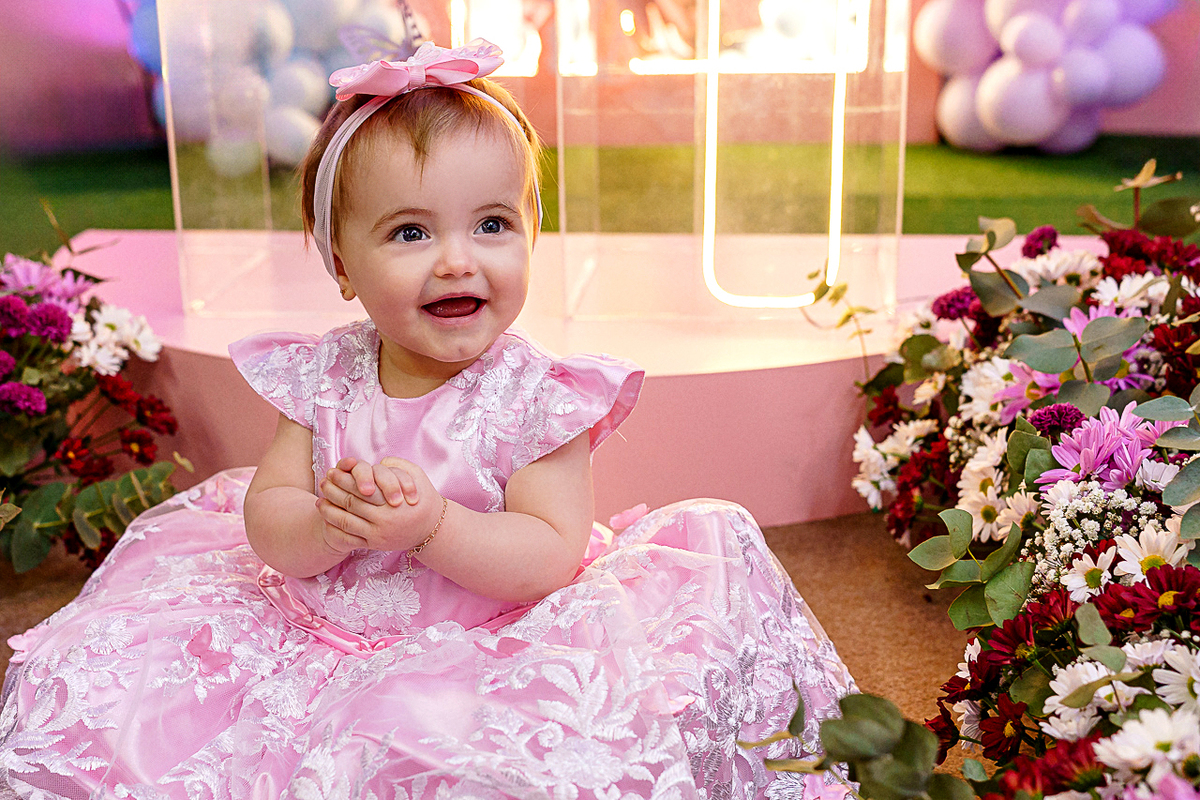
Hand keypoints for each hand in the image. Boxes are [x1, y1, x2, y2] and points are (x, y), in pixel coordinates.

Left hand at [317, 458, 441, 551]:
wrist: (432, 529)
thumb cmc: (424, 498)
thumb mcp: (417, 475)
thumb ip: (397, 466)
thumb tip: (377, 463)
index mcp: (393, 502)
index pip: (361, 489)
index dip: (344, 480)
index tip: (334, 471)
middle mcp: (384, 520)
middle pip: (351, 503)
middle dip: (333, 491)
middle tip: (323, 482)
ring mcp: (378, 535)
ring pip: (346, 521)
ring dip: (329, 510)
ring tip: (319, 500)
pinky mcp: (375, 545)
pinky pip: (349, 537)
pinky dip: (335, 528)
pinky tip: (327, 518)